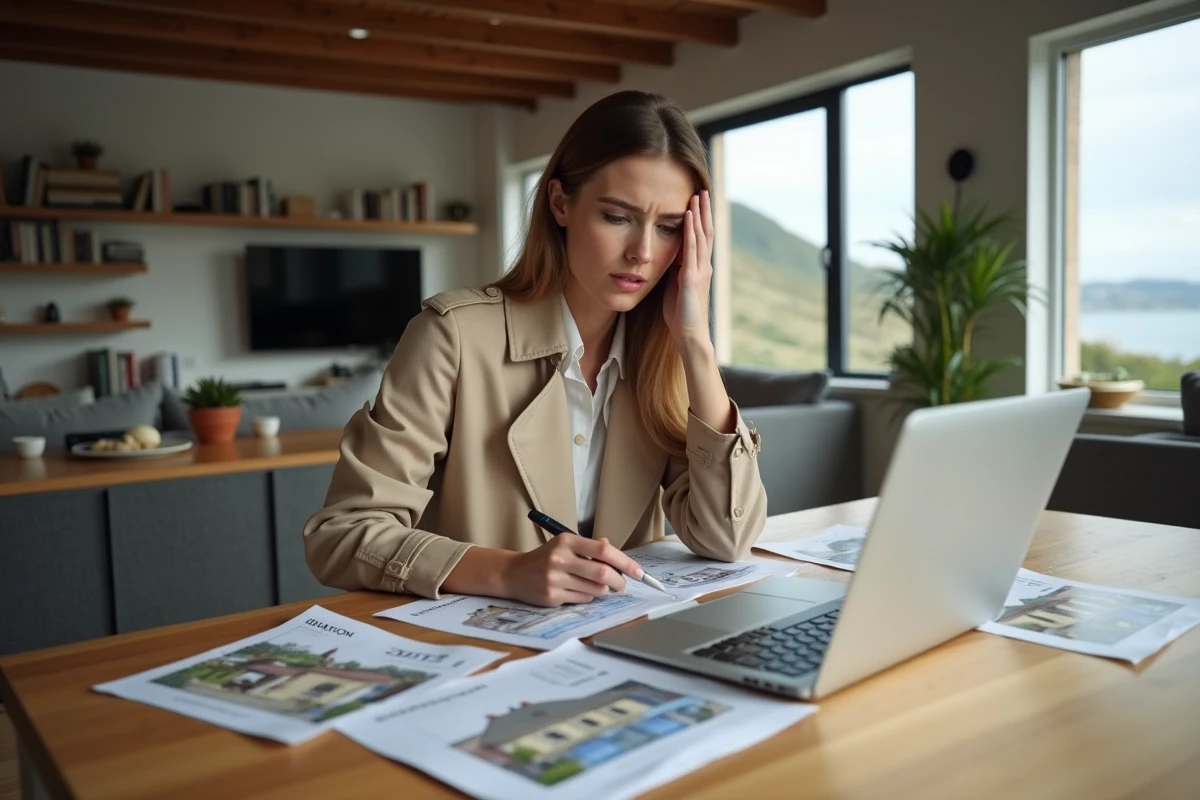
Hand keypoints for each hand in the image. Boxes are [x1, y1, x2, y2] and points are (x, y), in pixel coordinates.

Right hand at [500, 536, 646, 606]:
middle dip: (619, 582)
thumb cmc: (545, 558)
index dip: (625, 562)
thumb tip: (614, 551)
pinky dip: (588, 597)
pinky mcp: (551, 596)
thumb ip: (590, 548)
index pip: (603, 551)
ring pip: (595, 590)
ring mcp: (554, 579)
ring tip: (598, 586)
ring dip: (603, 591)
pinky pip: (582, 599)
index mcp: (566, 541)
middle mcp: (559, 558)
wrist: (513, 573)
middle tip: (622, 585)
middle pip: (602, 573)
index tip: (638, 571)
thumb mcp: (565, 546)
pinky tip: (579, 591)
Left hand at [663, 190, 714, 351]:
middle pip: (706, 232)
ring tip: (697, 195)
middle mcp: (703, 266)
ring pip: (702, 236)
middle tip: (702, 190)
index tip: (696, 202)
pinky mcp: (692, 276)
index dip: (699, 220)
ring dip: (699, 214)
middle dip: (704, 211)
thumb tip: (669, 255)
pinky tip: (688, 215)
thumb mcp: (674, 286)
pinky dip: (690, 230)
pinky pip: (691, 249)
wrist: (689, 334)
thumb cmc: (680, 314)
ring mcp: (699, 270)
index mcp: (698, 268)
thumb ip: (674, 269)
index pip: (701, 238)